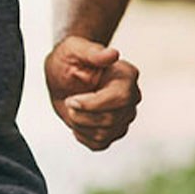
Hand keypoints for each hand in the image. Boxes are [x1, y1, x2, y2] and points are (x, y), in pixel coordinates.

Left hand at [45, 35, 140, 151]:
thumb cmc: (69, 58)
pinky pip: (100, 144)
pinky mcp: (113, 130)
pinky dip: (83, 136)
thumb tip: (113, 54)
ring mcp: (124, 115)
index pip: (121, 98)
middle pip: (113, 119)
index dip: (93, 104)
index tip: (71, 100)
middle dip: (82, 115)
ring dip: (80, 124)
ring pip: (106, 134)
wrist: (63, 74)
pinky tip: (76, 121)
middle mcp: (131, 96)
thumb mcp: (73, 49)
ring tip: (72, 108)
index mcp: (126, 75)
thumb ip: (92, 52)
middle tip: (68, 102)